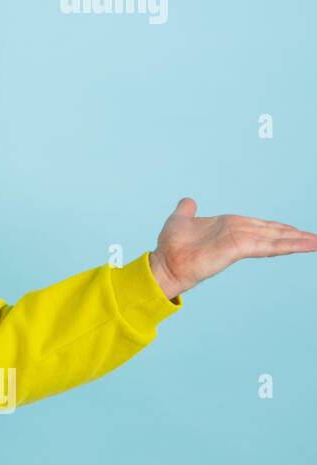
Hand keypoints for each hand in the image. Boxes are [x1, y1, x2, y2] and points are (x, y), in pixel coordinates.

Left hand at [147, 197, 316, 300]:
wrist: (164, 263)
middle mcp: (237, 234)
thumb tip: (189, 201)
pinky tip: (303, 245)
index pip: (259, 226)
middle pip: (271, 233)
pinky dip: (286, 245)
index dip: (277, 227)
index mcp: (228, 226)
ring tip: (316, 242)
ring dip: (296, 241)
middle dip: (293, 235)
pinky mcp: (238, 248)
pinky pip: (267, 245)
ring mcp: (239, 242)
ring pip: (274, 240)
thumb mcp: (180, 220)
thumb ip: (187, 210)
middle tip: (315, 238)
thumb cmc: (171, 245)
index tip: (294, 229)